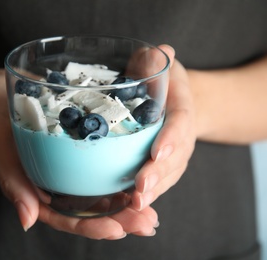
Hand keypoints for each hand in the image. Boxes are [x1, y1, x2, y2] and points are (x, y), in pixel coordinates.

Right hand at [0, 70, 159, 239]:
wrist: (1, 93)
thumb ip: (13, 184)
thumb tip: (27, 222)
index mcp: (37, 194)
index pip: (67, 219)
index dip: (92, 227)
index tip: (118, 228)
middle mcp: (58, 186)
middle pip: (91, 211)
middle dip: (121, 220)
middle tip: (148, 222)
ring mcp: (70, 170)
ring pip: (101, 193)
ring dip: (128, 203)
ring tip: (153, 209)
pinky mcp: (80, 150)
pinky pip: (103, 166)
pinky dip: (123, 174)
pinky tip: (143, 176)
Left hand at [132, 45, 196, 210]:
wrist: (174, 100)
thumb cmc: (163, 82)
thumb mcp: (160, 65)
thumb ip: (156, 60)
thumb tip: (159, 52)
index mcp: (183, 110)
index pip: (180, 125)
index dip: (171, 140)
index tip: (157, 153)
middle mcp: (181, 137)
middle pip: (174, 159)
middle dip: (157, 175)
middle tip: (140, 189)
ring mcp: (173, 155)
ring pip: (166, 177)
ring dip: (151, 192)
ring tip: (134, 205)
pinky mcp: (161, 166)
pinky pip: (156, 183)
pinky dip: (145, 196)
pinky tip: (128, 207)